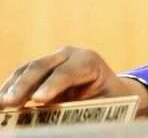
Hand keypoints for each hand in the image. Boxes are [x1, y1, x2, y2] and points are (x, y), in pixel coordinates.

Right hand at [0, 46, 147, 117]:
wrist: (108, 89)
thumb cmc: (108, 100)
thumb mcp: (102, 105)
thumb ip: (83, 111)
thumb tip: (65, 122)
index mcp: (89, 61)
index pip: (69, 71)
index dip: (53, 84)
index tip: (39, 99)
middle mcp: (69, 55)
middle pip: (42, 66)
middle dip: (24, 85)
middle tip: (9, 103)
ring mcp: (52, 59)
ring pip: (27, 69)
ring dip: (11, 87)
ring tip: (1, 104)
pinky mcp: (40, 69)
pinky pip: (21, 76)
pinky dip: (9, 88)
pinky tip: (1, 102)